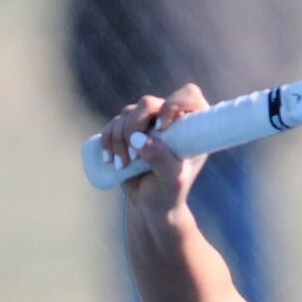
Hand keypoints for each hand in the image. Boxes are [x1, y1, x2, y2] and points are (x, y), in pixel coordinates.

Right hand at [98, 84, 209, 213]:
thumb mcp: (170, 180)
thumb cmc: (169, 193)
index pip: (189, 96)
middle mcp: (172, 118)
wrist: (151, 204)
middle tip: (133, 156)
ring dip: (119, 138)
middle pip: (148, 103)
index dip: (172, 105)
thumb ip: (160, 159)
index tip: (160, 129)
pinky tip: (109, 157)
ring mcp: (150, 121)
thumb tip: (139, 139)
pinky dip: (108, 138)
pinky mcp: (131, 128)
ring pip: (128, 112)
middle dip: (133, 127)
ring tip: (123, 164)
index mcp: (193, 125)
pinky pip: (114, 122)